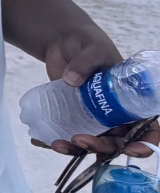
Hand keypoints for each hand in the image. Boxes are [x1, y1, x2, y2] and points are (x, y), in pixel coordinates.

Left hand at [33, 28, 153, 157]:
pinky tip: (45, 141)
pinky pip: (69, 135)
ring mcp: (95, 118)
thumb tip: (72, 80)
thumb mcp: (93, 48)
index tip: (132, 149)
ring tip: (58, 144)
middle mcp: (117, 115)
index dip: (145, 143)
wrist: (63, 42)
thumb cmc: (89, 44)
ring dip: (78, 149)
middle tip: (80, 139)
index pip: (148, 129)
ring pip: (93, 143)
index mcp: (132, 102)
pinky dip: (58, 141)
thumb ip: (86, 62)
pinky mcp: (74, 117)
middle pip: (117, 142)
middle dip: (102, 147)